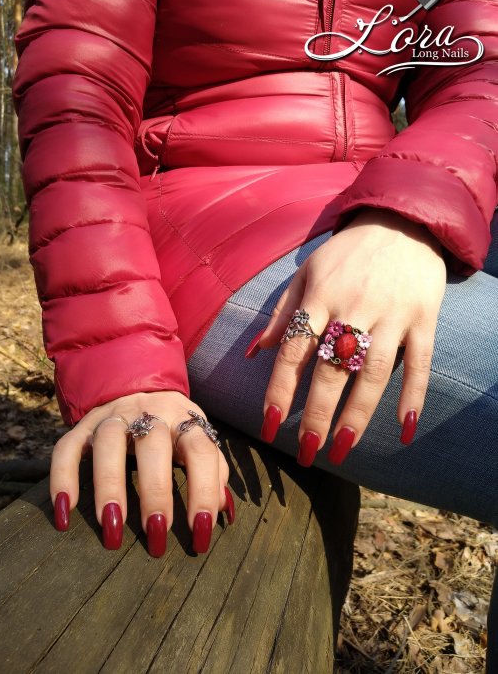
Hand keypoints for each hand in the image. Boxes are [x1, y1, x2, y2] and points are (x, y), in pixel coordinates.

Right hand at [50, 390, 233, 554]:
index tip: (201, 530)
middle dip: (156, 492)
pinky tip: (65, 514)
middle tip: (156, 536)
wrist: (136, 384)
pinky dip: (63, 479)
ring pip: (108, 444)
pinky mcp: (81, 426)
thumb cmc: (174, 427)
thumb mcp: (197, 438)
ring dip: (110, 486)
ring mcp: (112, 417)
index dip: (205, 489)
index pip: (200, 450)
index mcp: (184, 418)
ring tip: (111, 529)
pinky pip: (66, 448)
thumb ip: (214, 470)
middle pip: (153, 445)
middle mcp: (148, 412)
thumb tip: (224, 511)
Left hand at [250, 208, 446, 465]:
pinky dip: (415, 395)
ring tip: (342, 450)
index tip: (270, 427)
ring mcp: (392, 315)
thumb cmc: (346, 253)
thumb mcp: (306, 272)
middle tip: (306, 453)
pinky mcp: (423, 318)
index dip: (280, 391)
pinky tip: (405, 427)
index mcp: (319, 297)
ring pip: (374, 373)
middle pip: (332, 369)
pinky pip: (420, 362)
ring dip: (358, 415)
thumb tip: (252, 353)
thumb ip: (281, 313)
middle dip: (317, 415)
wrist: (401, 222)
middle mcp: (354, 308)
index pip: (294, 352)